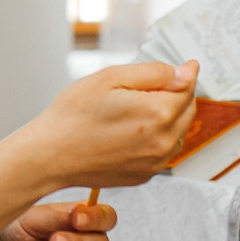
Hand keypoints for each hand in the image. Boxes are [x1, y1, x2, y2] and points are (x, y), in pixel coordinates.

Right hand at [32, 60, 198, 191]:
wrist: (51, 154)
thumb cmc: (74, 115)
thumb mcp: (111, 77)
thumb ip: (155, 73)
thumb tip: (185, 73)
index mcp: (157, 113)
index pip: (188, 88)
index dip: (185, 73)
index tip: (186, 65)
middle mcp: (162, 141)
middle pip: (188, 110)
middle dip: (178, 94)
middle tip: (153, 85)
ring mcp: (154, 162)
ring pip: (177, 132)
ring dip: (169, 117)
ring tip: (138, 108)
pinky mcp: (145, 175)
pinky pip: (162, 151)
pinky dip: (157, 137)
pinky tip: (132, 130)